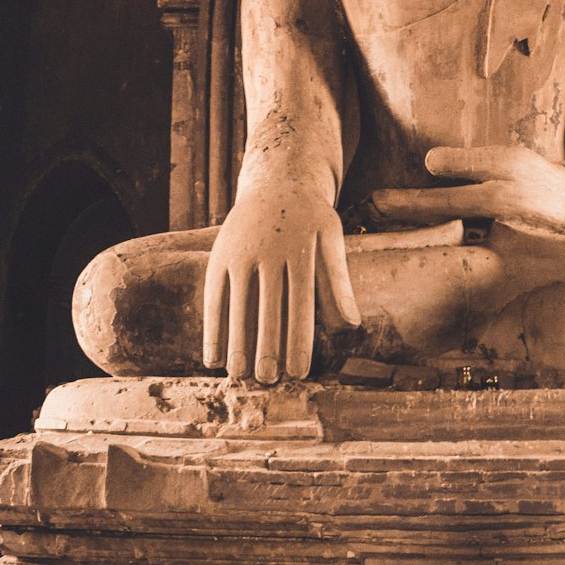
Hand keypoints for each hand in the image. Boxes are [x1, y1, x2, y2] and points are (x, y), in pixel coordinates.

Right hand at [203, 192, 360, 382]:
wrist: (277, 182)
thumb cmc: (311, 221)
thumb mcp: (332, 241)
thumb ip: (339, 283)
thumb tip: (352, 326)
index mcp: (302, 249)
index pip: (302, 304)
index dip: (299, 340)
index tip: (299, 372)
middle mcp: (269, 251)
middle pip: (269, 308)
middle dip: (268, 347)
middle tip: (269, 381)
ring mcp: (241, 253)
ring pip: (238, 305)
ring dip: (237, 343)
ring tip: (240, 376)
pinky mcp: (219, 256)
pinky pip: (214, 297)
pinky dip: (212, 328)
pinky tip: (213, 357)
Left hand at [367, 145, 564, 231]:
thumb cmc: (538, 179)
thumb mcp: (507, 161)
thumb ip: (468, 162)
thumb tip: (429, 163)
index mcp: (486, 202)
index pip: (434, 204)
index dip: (403, 203)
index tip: (375, 201)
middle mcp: (480, 224)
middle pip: (429, 223)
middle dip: (399, 217)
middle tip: (368, 212)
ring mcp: (482, 236)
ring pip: (439, 229)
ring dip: (412, 223)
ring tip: (384, 216)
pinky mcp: (485, 239)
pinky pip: (452, 232)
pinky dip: (432, 226)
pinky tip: (417, 221)